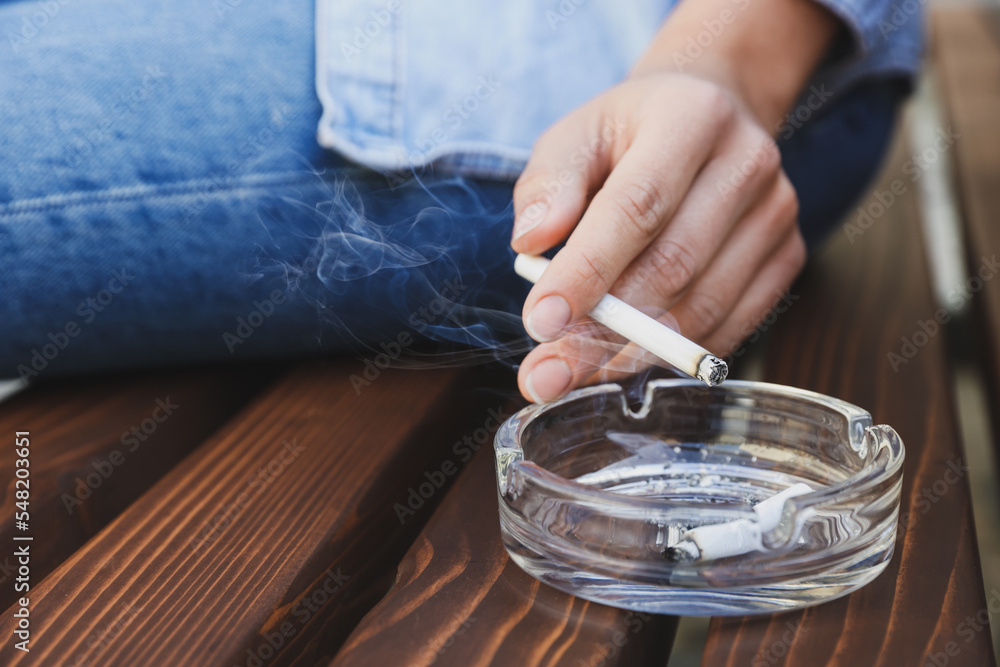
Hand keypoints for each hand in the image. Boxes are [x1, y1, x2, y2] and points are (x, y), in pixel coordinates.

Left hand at [509, 0, 837, 402]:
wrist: (709, 114)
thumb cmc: (628, 134)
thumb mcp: (575, 136)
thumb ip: (547, 185)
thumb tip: (530, 243)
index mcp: (691, 116)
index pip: (636, 207)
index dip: (587, 271)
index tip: (540, 322)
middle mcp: (747, 161)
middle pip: (673, 265)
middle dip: (602, 331)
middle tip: (546, 372)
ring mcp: (776, 212)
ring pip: (702, 306)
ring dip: (632, 354)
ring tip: (574, 372)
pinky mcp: (787, 255)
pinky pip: (729, 325)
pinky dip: (672, 356)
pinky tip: (623, 363)